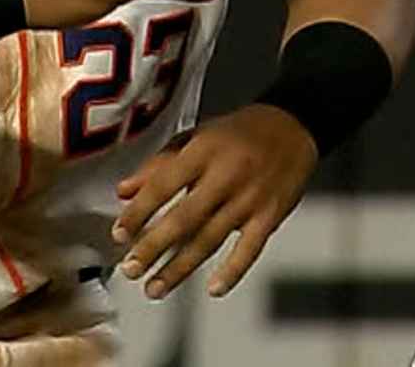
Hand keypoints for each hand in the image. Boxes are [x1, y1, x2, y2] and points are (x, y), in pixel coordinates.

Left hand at [113, 103, 317, 299]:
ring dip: (180, 267)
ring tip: (155, 287)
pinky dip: (233, 270)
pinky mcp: (271, 214)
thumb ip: (159, 163)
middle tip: (131, 269)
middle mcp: (227, 174)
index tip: (119, 234)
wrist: (295, 126)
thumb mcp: (197, 136)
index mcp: (204, 151)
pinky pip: (251, 247)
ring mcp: (251, 197)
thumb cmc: (241, 132)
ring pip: (211, 238)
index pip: (163, 186)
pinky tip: (214, 288)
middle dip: (153, 247)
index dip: (137, 213)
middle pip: (184, 218)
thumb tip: (123, 191)